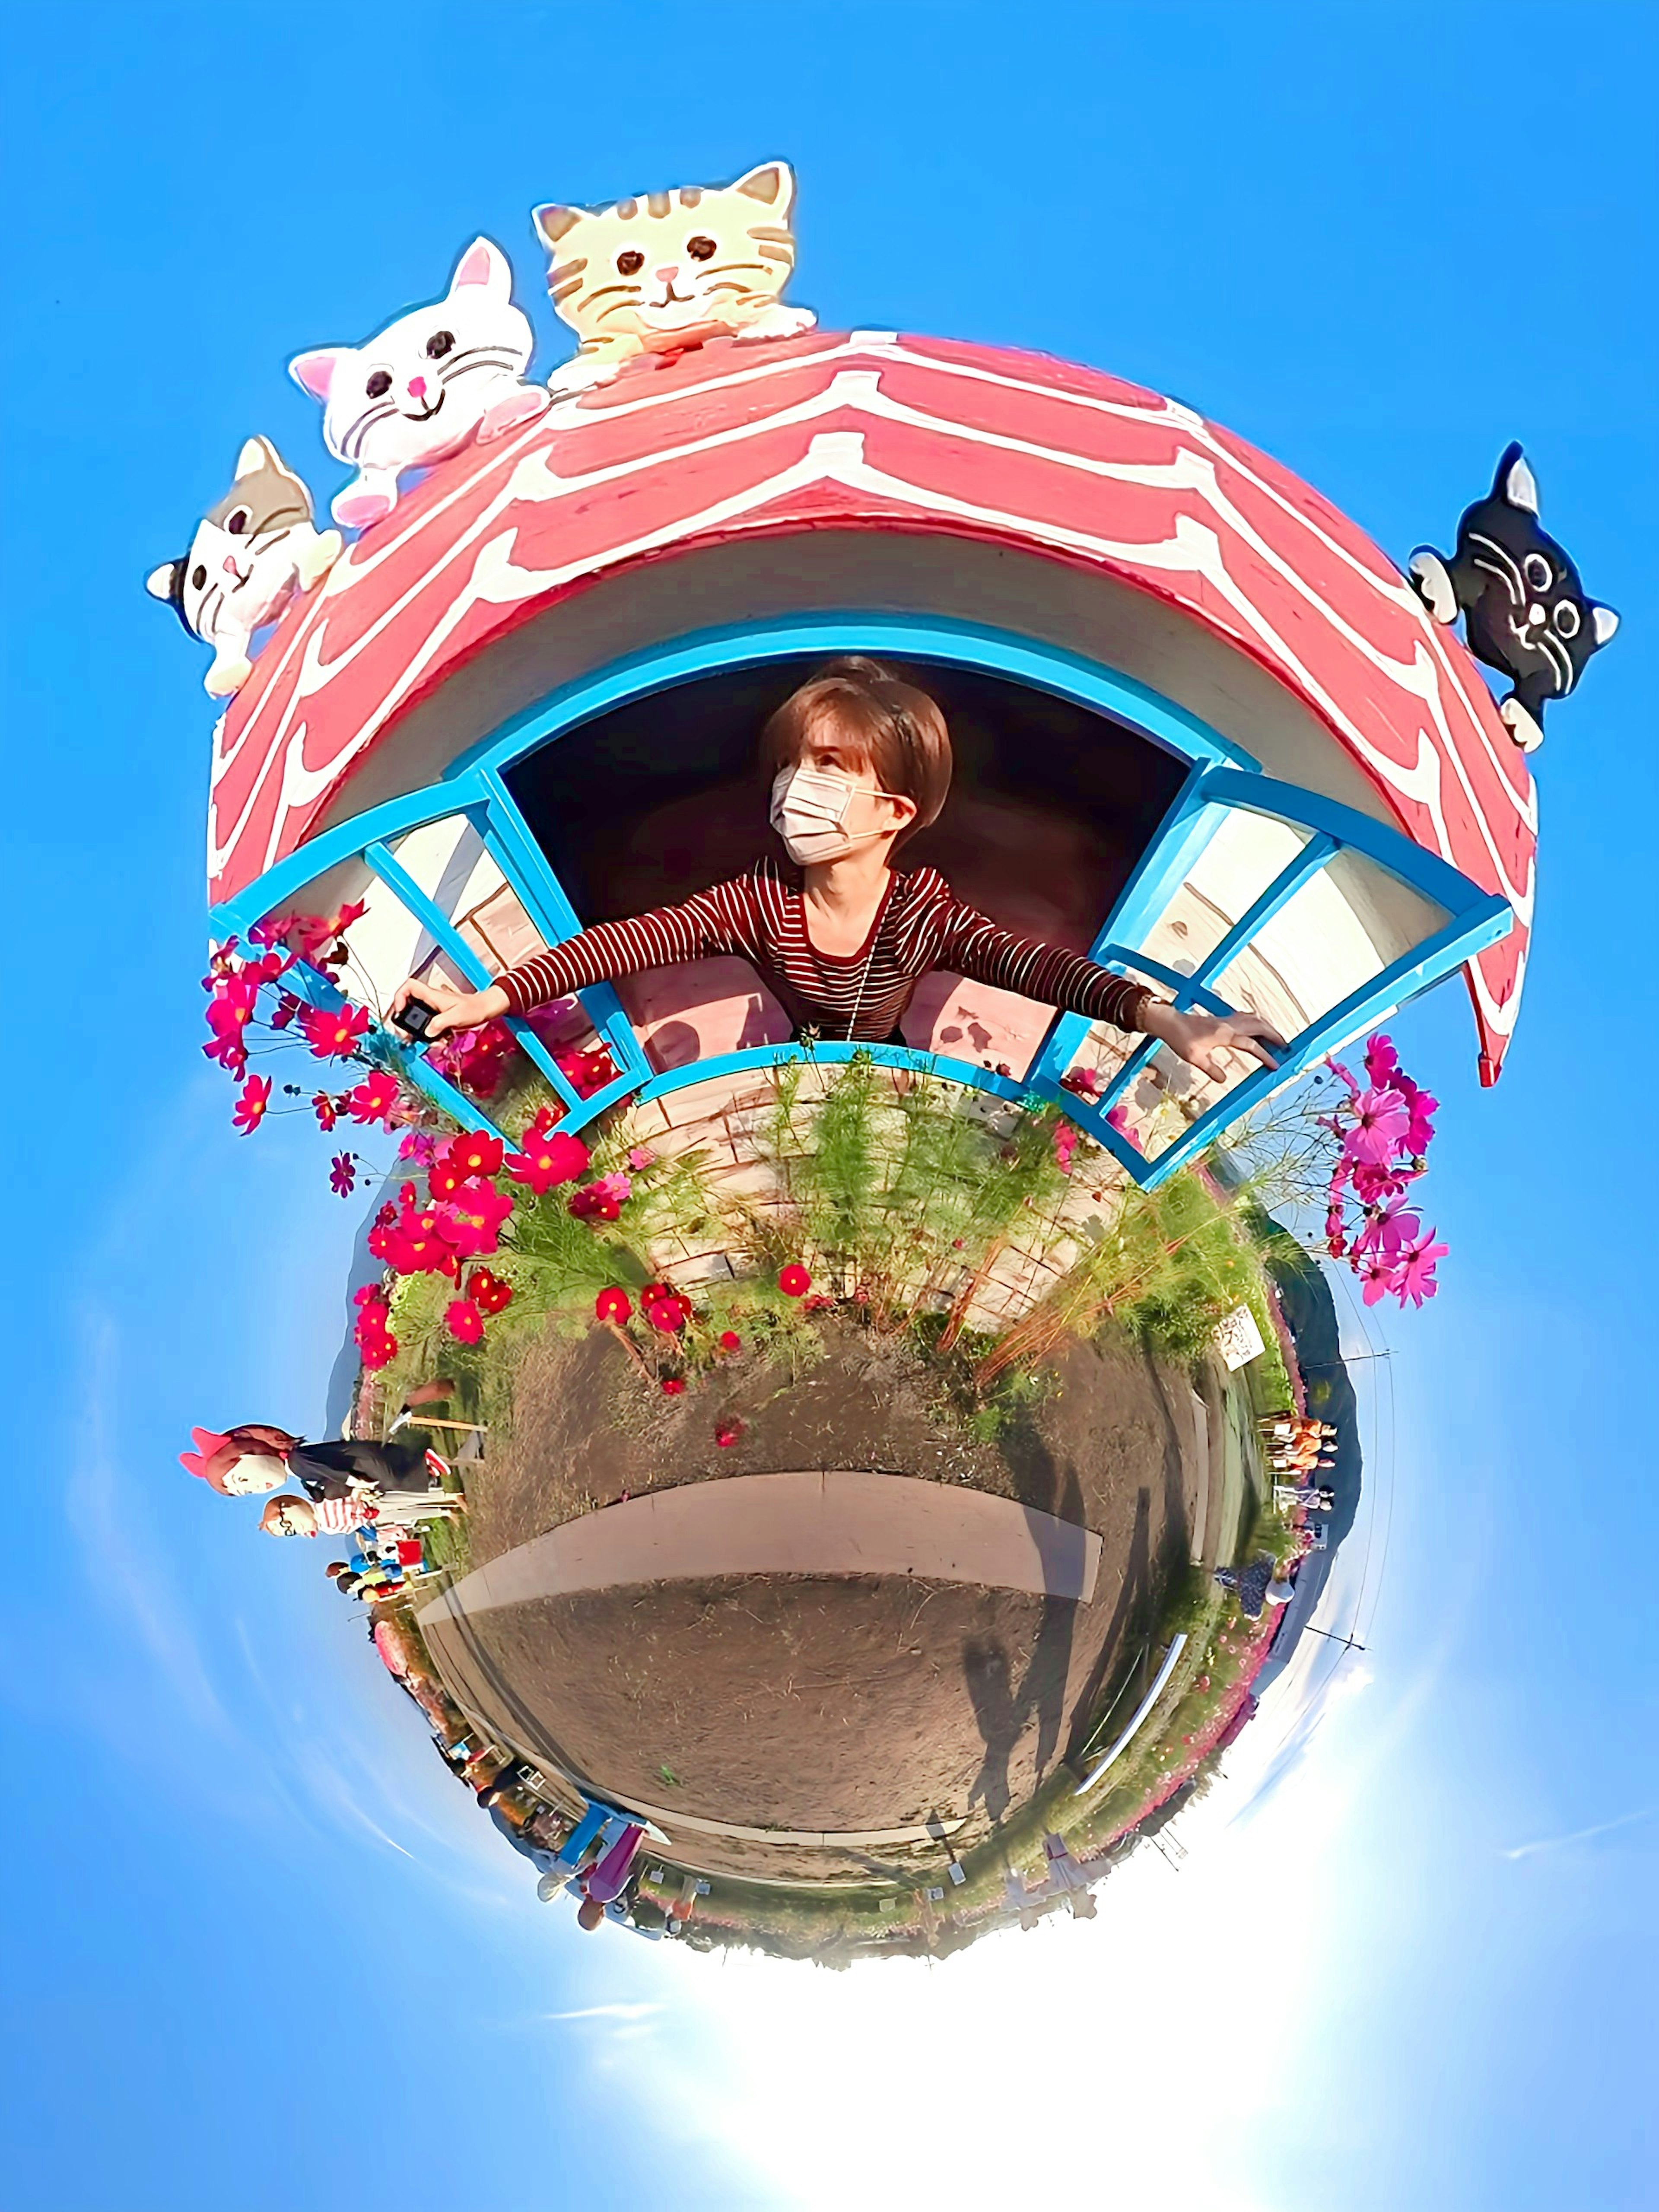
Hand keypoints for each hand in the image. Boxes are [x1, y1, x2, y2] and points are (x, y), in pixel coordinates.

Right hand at [386, 976, 509, 1042]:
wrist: (486, 1009)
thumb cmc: (474, 1008)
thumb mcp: (457, 1016)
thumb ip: (441, 1023)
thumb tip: (428, 1032)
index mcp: (432, 996)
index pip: (409, 986)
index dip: (399, 996)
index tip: (400, 1010)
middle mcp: (430, 1001)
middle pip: (407, 1004)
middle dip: (404, 1020)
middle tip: (406, 1033)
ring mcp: (434, 1009)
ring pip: (416, 1018)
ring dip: (418, 1031)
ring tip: (425, 1041)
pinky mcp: (439, 1018)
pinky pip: (427, 1026)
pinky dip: (429, 1035)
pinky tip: (437, 1041)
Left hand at [1143, 1000, 1284, 1081]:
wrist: (1170, 1023)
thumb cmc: (1181, 1039)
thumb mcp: (1195, 1059)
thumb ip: (1211, 1069)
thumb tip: (1223, 1080)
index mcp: (1224, 1034)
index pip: (1250, 1045)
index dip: (1265, 1055)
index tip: (1276, 1065)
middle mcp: (1229, 1024)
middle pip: (1259, 1027)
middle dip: (1275, 1037)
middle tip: (1288, 1048)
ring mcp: (1227, 1019)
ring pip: (1254, 1019)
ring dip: (1268, 1028)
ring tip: (1278, 1039)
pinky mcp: (1224, 1019)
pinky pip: (1247, 1017)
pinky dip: (1258, 1022)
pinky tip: (1260, 1028)